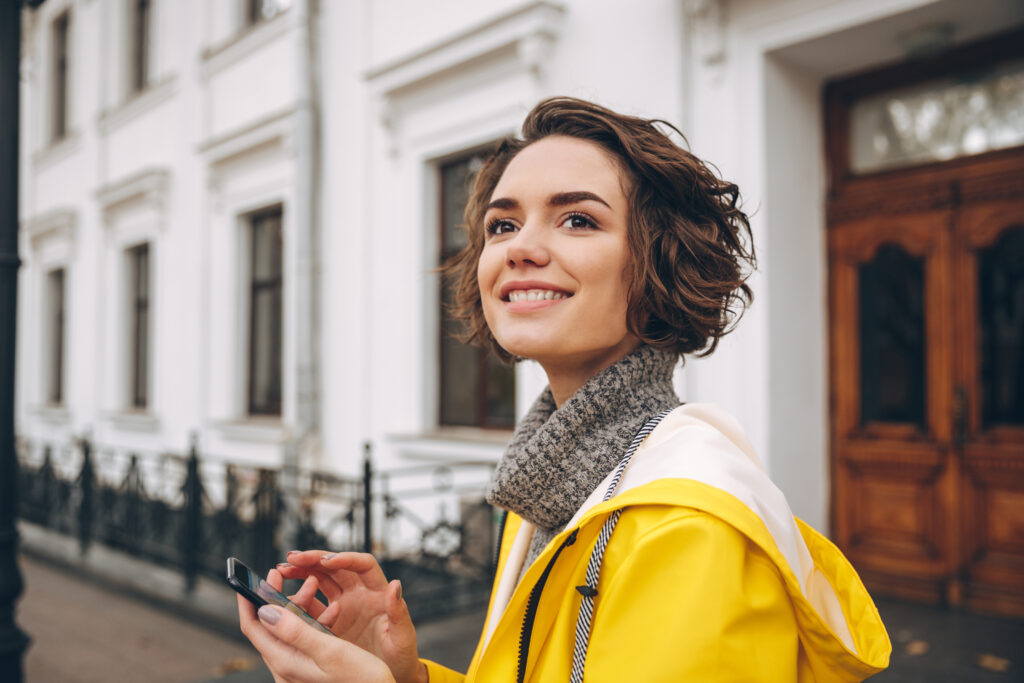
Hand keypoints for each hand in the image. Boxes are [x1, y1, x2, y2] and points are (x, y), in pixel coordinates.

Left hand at [238, 568, 394, 682]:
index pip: (253, 626)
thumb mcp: (329, 650)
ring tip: (317, 584)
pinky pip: (305, 633)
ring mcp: (299, 664)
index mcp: (286, 660)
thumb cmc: (360, 680)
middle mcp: (287, 664)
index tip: (253, 576)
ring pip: (289, 625)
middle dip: (278, 594)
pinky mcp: (312, 662)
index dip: (250, 598)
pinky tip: (334, 609)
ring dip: (301, 602)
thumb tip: (265, 611)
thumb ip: (296, 631)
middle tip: (286, 572)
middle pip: (269, 623)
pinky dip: (315, 616)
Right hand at [276, 551, 425, 682]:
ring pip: (322, 581)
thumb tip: (395, 584)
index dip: (345, 558)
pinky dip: (299, 598)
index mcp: (378, 592)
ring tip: (282, 570)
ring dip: (302, 572)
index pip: (362, 564)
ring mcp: (344, 605)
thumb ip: (398, 611)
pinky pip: (313, 606)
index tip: (327, 560)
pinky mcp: (331, 621)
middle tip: (293, 558)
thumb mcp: (402, 636)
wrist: (389, 676)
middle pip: (336, 567)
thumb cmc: (402, 656)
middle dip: (315, 559)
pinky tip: (284, 597)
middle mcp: (360, 594)